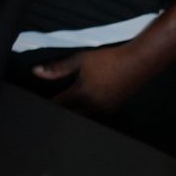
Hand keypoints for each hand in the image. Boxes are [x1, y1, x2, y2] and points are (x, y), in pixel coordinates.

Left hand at [32, 44, 155, 114]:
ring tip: (72, 100)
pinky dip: (89, 109)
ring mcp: (105, 109)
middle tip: (59, 100)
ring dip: (76, 110)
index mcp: (83, 94)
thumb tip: (37, 72)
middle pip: (71, 114)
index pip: (59, 105)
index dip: (50, 103)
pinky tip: (88, 99)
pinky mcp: (113, 109)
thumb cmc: (110, 59)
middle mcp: (94, 105)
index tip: (43, 102)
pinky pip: (96, 114)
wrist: (138, 62)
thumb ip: (57, 68)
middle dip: (63, 109)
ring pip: (84, 115)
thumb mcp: (80, 60)